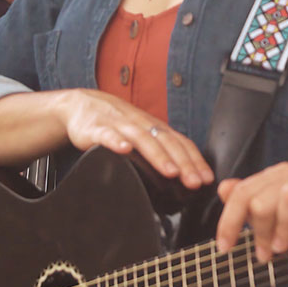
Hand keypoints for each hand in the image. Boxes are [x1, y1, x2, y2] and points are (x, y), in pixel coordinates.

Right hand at [55, 88, 213, 189]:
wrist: (81, 104)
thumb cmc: (117, 123)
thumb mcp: (142, 133)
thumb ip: (159, 150)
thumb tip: (181, 176)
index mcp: (154, 127)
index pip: (180, 143)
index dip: (195, 161)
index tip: (206, 179)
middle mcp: (142, 124)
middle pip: (166, 142)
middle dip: (183, 163)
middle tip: (195, 182)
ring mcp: (120, 125)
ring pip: (142, 139)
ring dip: (158, 155)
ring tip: (170, 172)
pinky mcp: (97, 128)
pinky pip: (107, 135)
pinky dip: (116, 141)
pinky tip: (123, 150)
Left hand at [214, 162, 287, 261]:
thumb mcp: (269, 225)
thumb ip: (247, 206)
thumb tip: (223, 187)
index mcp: (271, 179)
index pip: (242, 193)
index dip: (229, 221)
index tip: (225, 249)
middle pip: (261, 200)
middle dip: (259, 232)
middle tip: (264, 256)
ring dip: (282, 228)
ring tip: (282, 249)